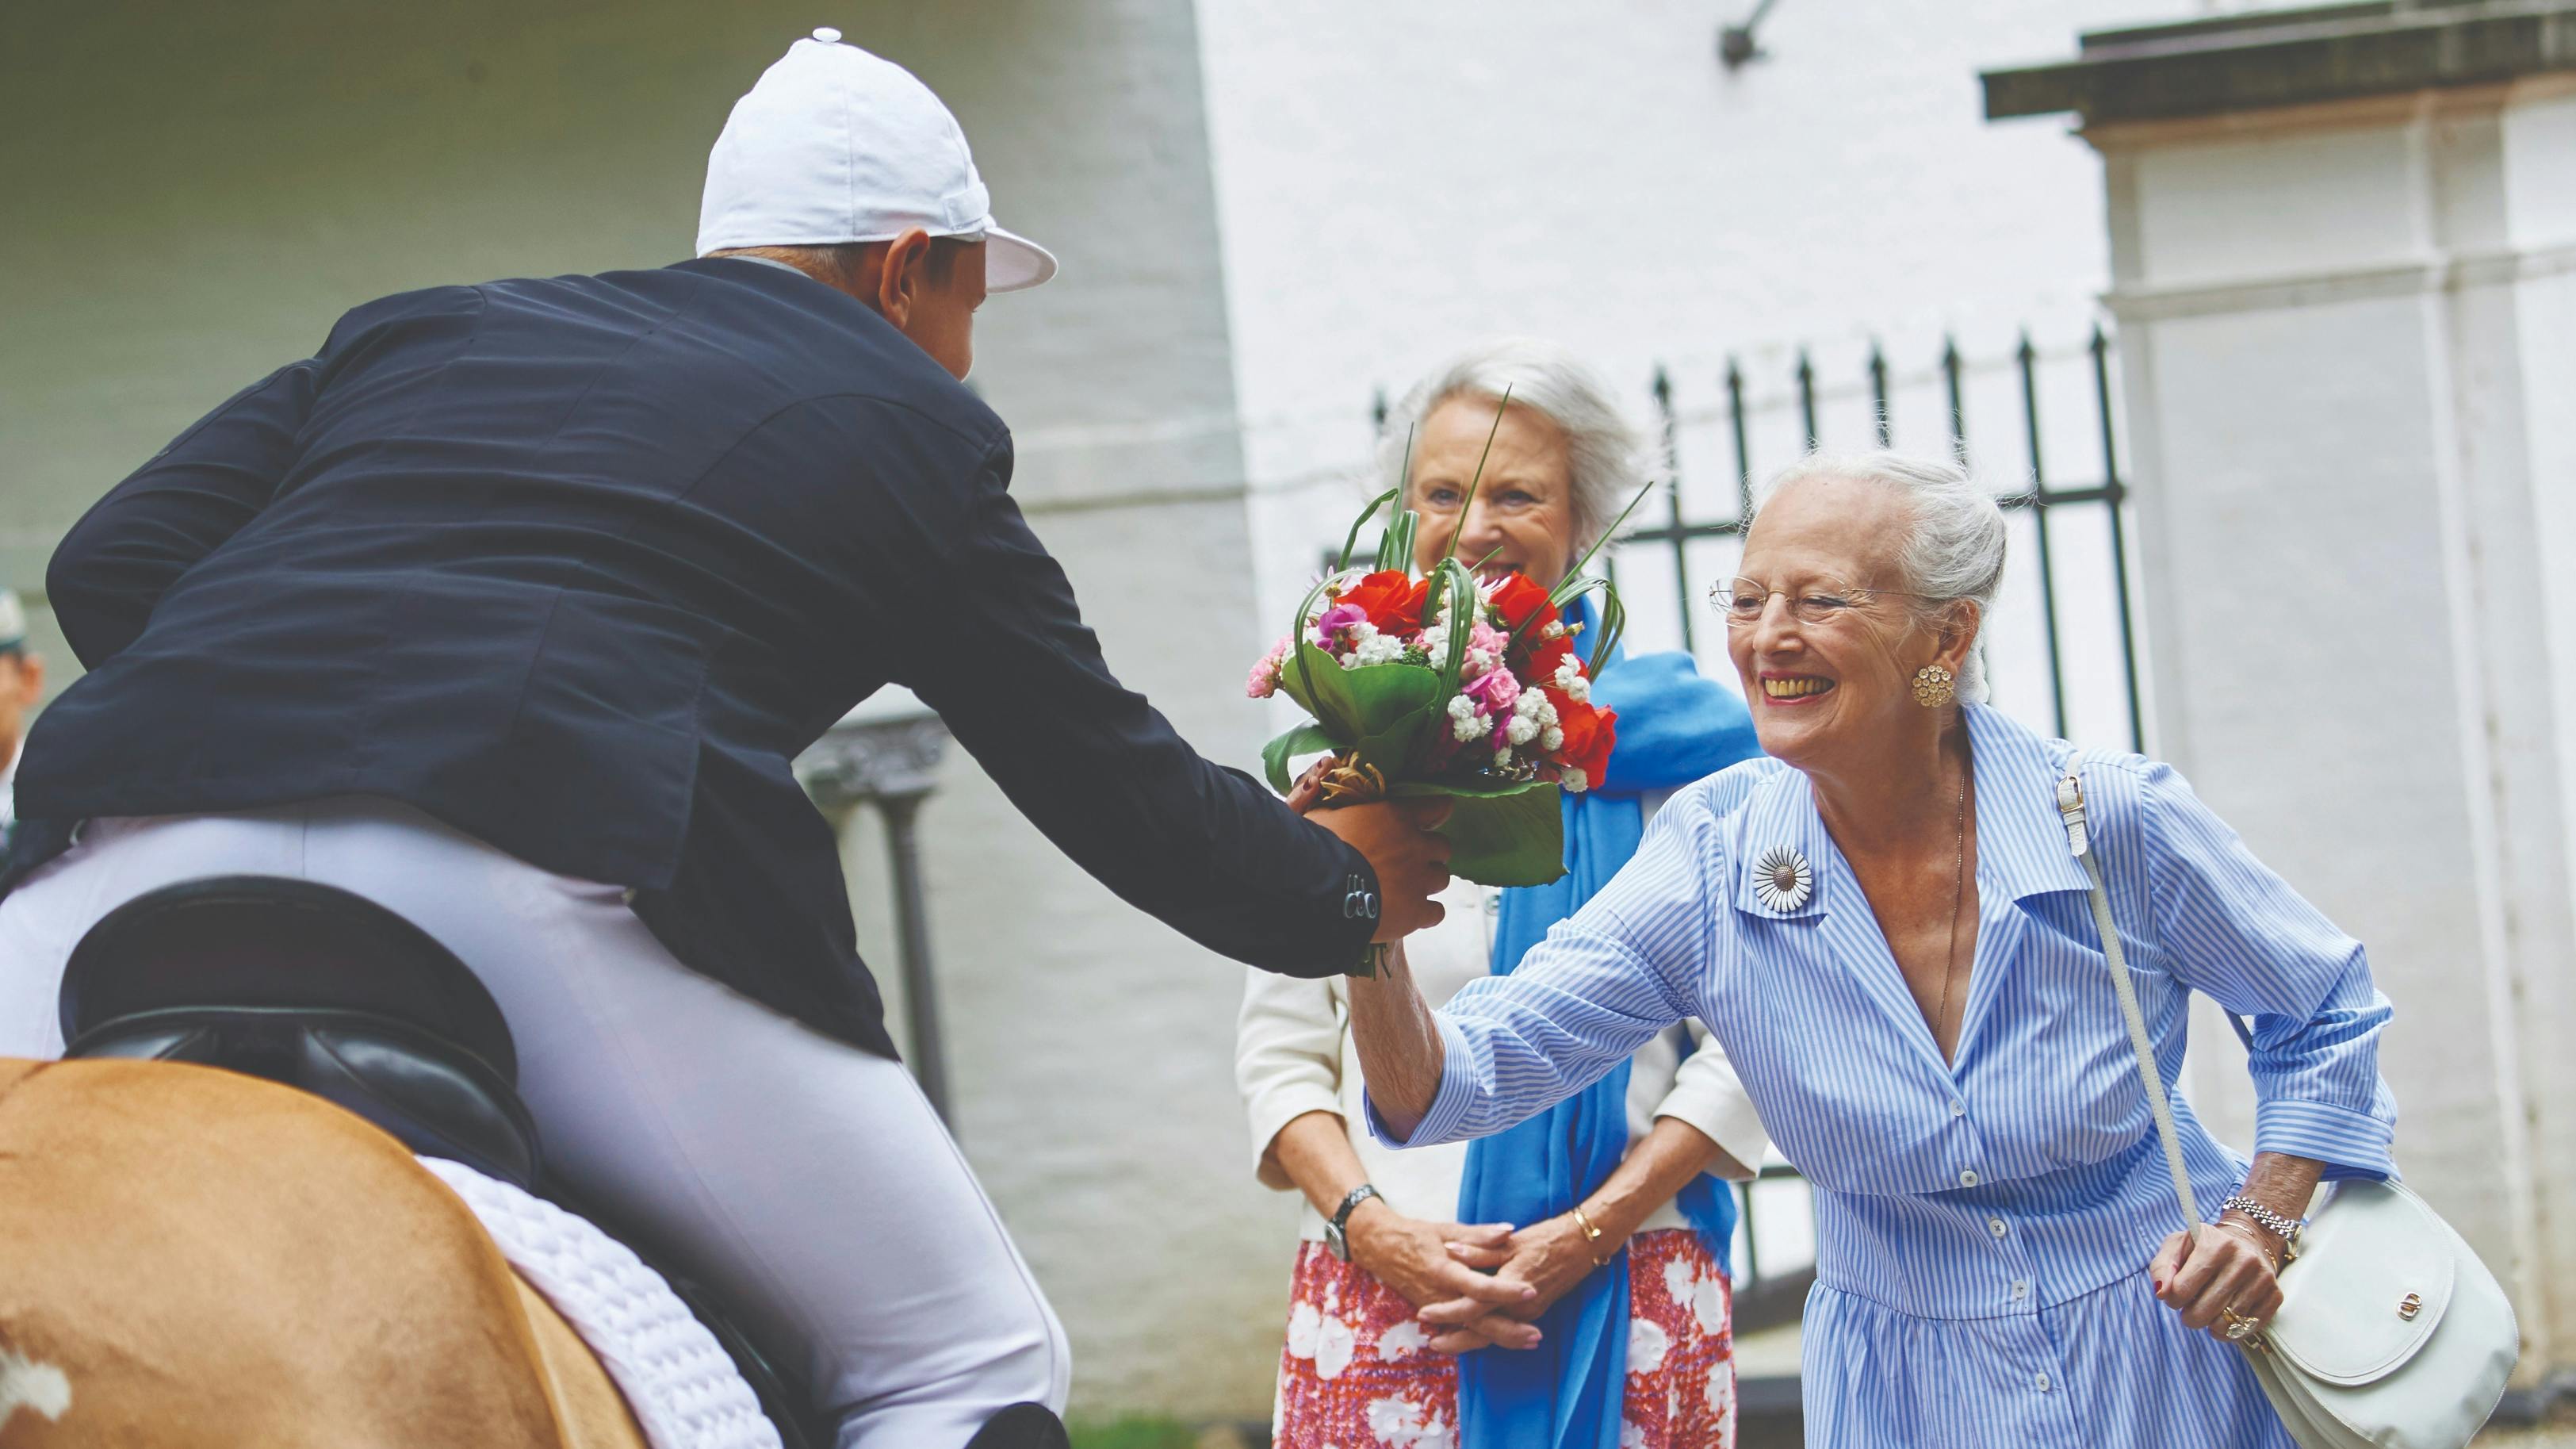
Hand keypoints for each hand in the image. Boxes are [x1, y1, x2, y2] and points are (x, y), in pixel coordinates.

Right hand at [1308, 798, 1452, 942]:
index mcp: (1396, 817)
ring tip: (1408, 889)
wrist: (1319, 890)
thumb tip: (1325, 795)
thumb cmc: (1316, 848)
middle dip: (1429, 852)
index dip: (1437, 811)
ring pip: (1442, 878)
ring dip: (1428, 881)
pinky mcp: (1416, 912)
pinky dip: (1427, 913)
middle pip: (1443, 847)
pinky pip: (1437, 912)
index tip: (1434, 815)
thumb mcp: (1323, 815)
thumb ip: (1340, 807)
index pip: (1437, 807)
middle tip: (1409, 860)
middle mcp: (1415, 846)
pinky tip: (1411, 914)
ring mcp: (1419, 880)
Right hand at [1343, 1202, 1542, 1350]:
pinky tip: (1504, 1340)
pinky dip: (1482, 1337)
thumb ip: (1478, 1235)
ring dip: (1501, 1338)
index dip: (1506, 1291)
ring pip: (1471, 1331)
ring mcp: (1437, 1309)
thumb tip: (1509, 1231)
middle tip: (1537, 1335)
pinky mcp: (1435, 1315)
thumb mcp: (1446, 1230)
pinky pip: (1461, 1331)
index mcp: (1445, 1271)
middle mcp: (1441, 1296)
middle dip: (1509, 1331)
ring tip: (1529, 1342)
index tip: (1531, 1290)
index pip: (1479, 1287)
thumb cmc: (1415, 1235)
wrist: (1379, 1248)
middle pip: (1478, 1321)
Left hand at [1416, 1213, 1608, 1352]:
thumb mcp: (1511, 1242)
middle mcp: (1519, 1308)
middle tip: (1431, 1343)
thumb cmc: (1545, 1239)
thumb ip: (1480, 1249)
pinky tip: (1471, 1333)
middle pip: (1481, 1332)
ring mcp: (1527, 1313)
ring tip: (1444, 1343)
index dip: (1447, 1311)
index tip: (1424, 1314)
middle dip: (1455, 1340)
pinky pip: (1505, 1328)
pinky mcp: (1532, 1312)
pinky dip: (1486, 1333)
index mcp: (1509, 1287)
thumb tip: (1450, 1249)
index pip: (1472, 1306)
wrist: (1581, 1247)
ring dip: (1469, 1341)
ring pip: (1493, 1334)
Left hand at [2149, 1217, 2283, 1342]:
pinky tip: (2224, 1319)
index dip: (2172, 1299)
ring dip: (2209, 1324)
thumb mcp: (2177, 1245)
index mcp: (2215, 1245)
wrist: (2247, 1241)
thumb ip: (2162, 1267)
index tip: (2176, 1294)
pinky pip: (2246, 1330)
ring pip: (2225, 1324)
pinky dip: (2230, 1332)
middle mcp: (2243, 1260)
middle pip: (2203, 1311)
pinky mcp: (2275, 1295)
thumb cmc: (2205, 1246)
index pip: (2181, 1289)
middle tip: (2190, 1309)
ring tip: (2208, 1310)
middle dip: (2189, 1316)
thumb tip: (2162, 1292)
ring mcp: (2262, 1279)